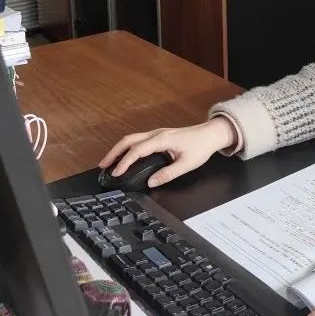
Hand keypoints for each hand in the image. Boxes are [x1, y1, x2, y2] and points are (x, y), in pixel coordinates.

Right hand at [97, 117, 236, 187]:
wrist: (211, 134)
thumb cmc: (201, 147)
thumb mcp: (187, 164)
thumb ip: (168, 174)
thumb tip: (151, 182)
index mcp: (162, 140)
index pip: (137, 150)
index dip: (125, 162)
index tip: (116, 173)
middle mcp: (157, 134)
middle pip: (129, 140)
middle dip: (114, 152)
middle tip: (103, 165)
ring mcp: (157, 133)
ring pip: (132, 138)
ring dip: (119, 149)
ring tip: (109, 162)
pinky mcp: (159, 136)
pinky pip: (138, 140)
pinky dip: (127, 148)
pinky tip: (125, 157)